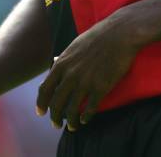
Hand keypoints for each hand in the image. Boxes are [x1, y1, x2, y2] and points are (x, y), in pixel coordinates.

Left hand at [36, 11, 139, 130]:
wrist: (119, 33)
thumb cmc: (98, 36)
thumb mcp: (75, 45)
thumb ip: (64, 59)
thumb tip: (55, 66)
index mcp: (62, 63)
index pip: (45, 89)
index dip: (41, 103)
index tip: (41, 112)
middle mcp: (70, 75)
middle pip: (56, 104)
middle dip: (55, 117)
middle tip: (56, 124)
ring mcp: (85, 82)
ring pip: (72, 110)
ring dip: (70, 122)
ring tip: (72, 127)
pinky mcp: (101, 88)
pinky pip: (90, 109)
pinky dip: (86, 117)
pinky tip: (86, 119)